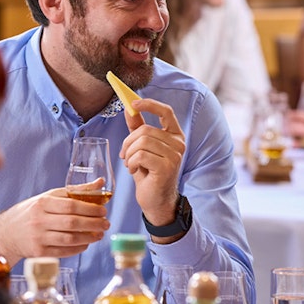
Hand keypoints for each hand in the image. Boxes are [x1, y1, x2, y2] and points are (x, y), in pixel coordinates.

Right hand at [0, 187, 109, 263]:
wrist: (7, 232)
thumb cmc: (33, 212)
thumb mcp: (49, 197)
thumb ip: (76, 191)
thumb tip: (101, 182)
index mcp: (42, 203)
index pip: (71, 205)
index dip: (91, 209)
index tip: (103, 211)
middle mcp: (39, 220)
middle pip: (72, 223)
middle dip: (94, 224)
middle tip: (106, 223)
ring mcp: (38, 237)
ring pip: (70, 239)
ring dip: (89, 237)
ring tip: (100, 234)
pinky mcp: (38, 252)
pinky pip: (64, 251)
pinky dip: (78, 248)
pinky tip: (87, 243)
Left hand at [122, 98, 185, 237]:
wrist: (156, 200)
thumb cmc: (149, 173)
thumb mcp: (142, 148)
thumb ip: (137, 128)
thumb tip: (129, 108)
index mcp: (175, 136)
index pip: (166, 112)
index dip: (149, 105)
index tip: (133, 103)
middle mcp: (179, 144)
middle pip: (145, 130)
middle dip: (128, 142)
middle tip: (124, 155)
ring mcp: (175, 156)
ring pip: (141, 142)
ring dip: (128, 154)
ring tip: (130, 164)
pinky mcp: (167, 167)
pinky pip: (141, 155)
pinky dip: (131, 162)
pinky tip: (134, 170)